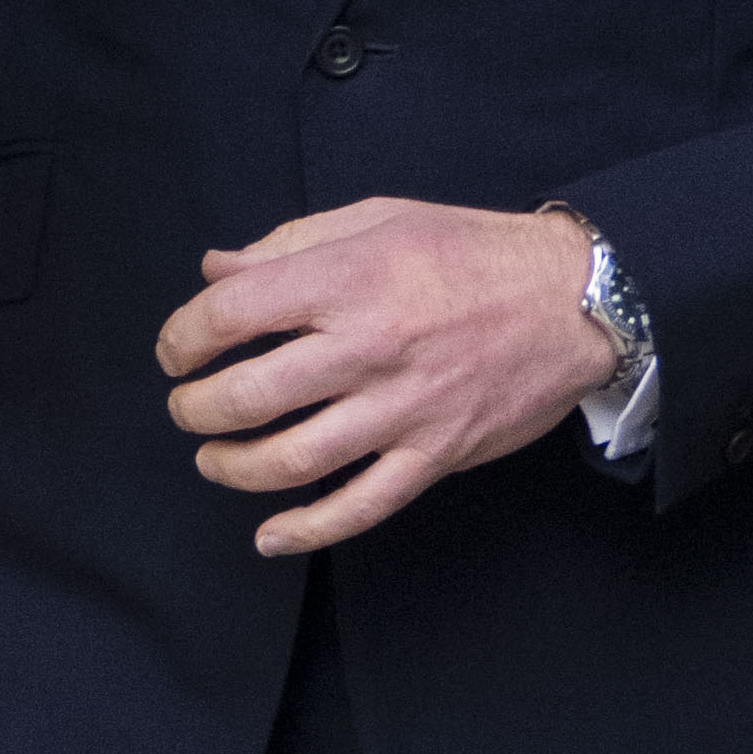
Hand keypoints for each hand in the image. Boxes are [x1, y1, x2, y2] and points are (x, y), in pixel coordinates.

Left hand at [156, 198, 613, 556]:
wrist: (575, 298)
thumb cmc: (474, 251)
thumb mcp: (380, 218)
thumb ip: (291, 244)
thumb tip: (216, 270)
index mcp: (346, 279)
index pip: (230, 314)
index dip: (183, 336)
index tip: (178, 351)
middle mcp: (368, 347)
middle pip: (248, 396)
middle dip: (195, 409)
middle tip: (187, 407)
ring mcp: (402, 408)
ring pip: (291, 460)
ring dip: (233, 466)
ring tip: (214, 458)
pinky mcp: (435, 453)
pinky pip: (362, 505)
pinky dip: (308, 529)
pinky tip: (271, 535)